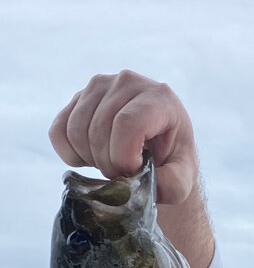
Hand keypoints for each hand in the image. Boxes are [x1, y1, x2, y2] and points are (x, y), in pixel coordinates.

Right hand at [49, 70, 197, 205]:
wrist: (157, 150)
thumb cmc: (171, 163)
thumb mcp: (182, 179)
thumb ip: (172, 184)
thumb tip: (147, 183)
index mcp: (159, 98)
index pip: (127, 124)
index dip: (124, 157)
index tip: (133, 172)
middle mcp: (128, 82)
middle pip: (99, 130)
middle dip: (108, 164)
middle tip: (123, 174)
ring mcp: (99, 86)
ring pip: (76, 131)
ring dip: (90, 160)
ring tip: (110, 165)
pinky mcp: (78, 98)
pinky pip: (59, 131)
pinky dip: (70, 153)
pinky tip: (90, 158)